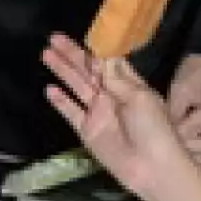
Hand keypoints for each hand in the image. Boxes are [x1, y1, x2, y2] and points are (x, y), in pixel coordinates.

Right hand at [42, 35, 186, 199]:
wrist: (152, 167)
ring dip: (63, 71)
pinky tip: (49, 89)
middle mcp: (111, 95)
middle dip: (72, 55)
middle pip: (88, 71)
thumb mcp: (139, 97)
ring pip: (76, 86)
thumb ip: (116, 78)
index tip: (82, 33)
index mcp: (128, 84)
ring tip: (47, 54)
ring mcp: (98, 113)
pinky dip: (61, 102)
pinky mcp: (88, 130)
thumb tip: (101, 57)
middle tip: (54, 38)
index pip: (109, 61)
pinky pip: (71, 112)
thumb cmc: (154, 128)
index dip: (95, 48)